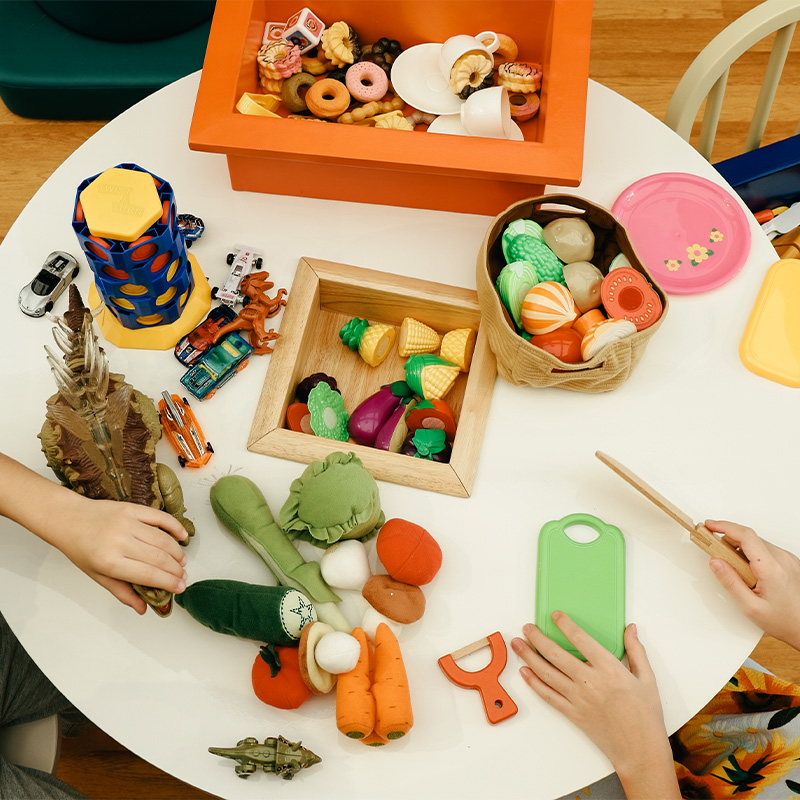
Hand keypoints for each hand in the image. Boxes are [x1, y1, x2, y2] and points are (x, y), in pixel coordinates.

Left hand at [53, 495, 188, 614]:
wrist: (69, 519)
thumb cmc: (81, 548)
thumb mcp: (97, 575)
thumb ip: (122, 592)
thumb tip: (143, 608)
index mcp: (109, 562)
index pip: (149, 575)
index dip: (169, 582)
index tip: (180, 588)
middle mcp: (120, 541)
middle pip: (159, 558)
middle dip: (176, 570)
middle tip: (183, 576)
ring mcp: (127, 523)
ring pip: (163, 540)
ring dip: (177, 553)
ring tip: (182, 561)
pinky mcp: (132, 508)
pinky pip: (160, 518)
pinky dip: (175, 527)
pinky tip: (182, 537)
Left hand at [512, 612, 679, 799]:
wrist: (640, 750)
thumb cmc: (645, 715)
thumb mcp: (647, 678)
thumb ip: (636, 651)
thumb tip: (630, 628)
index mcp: (609, 669)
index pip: (581, 639)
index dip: (565, 625)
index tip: (555, 615)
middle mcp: (590, 681)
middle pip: (556, 654)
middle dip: (538, 638)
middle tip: (527, 627)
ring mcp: (578, 698)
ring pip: (547, 673)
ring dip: (529, 657)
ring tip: (518, 644)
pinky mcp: (572, 713)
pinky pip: (548, 695)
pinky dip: (534, 683)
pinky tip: (525, 672)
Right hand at [706, 519, 799, 649]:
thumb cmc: (784, 620)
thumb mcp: (750, 607)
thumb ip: (730, 582)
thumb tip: (715, 563)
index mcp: (772, 568)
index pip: (745, 536)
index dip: (724, 527)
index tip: (710, 526)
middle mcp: (783, 559)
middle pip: (749, 538)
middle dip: (728, 540)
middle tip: (714, 550)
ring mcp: (787, 559)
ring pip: (756, 543)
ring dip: (740, 548)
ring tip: (734, 569)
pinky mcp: (788, 561)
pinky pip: (764, 550)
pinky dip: (751, 554)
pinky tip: (747, 571)